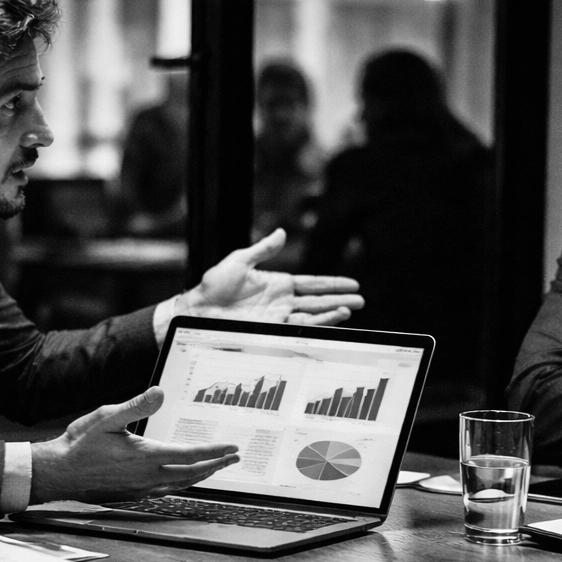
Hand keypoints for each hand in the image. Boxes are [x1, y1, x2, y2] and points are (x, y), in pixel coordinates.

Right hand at [29, 388, 239, 503]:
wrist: (58, 473)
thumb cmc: (80, 444)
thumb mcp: (107, 417)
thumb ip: (136, 406)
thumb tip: (159, 392)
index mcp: (146, 456)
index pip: (190, 455)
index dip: (214, 452)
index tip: (232, 448)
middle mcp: (148, 476)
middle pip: (192, 473)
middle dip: (216, 465)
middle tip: (233, 458)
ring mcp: (141, 489)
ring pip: (181, 484)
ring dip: (202, 476)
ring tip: (215, 468)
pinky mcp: (133, 495)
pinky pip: (167, 491)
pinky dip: (182, 484)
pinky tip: (184, 479)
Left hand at [179, 229, 363, 325]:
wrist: (200, 311)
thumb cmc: (214, 286)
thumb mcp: (238, 261)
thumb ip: (263, 249)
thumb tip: (282, 232)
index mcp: (277, 282)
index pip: (311, 283)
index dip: (331, 283)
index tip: (351, 283)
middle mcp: (281, 301)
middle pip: (318, 300)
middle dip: (340, 299)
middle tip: (361, 299)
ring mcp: (278, 316)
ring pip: (314, 315)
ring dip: (333, 312)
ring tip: (353, 308)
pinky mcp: (272, 330)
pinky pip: (301, 327)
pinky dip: (319, 323)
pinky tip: (334, 318)